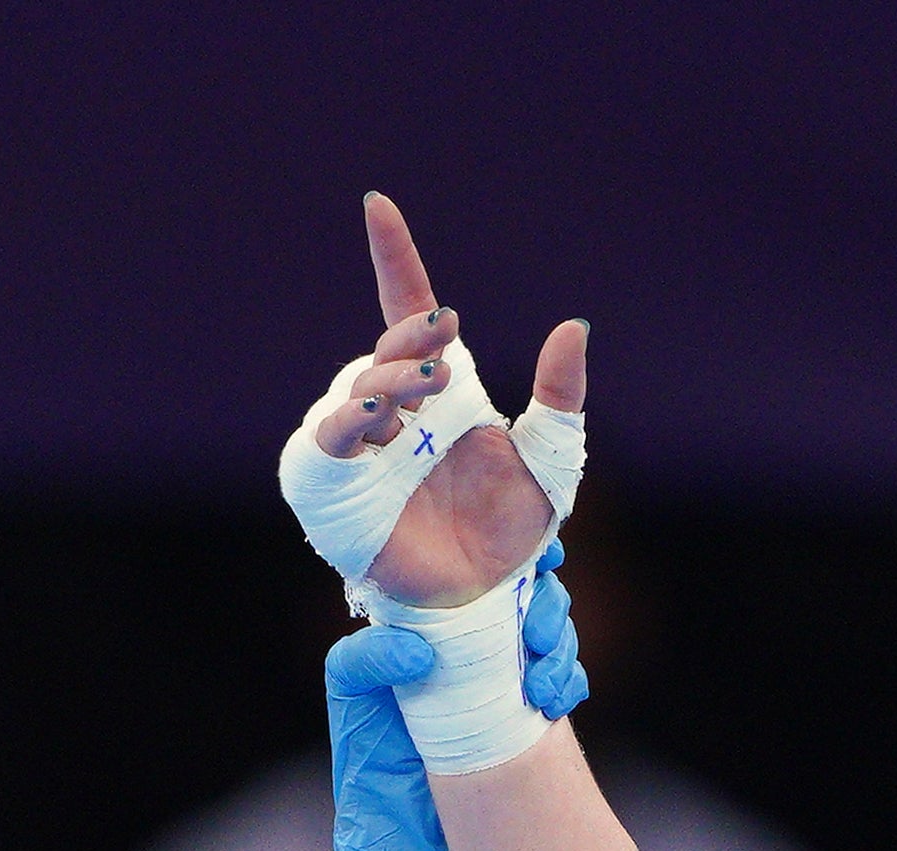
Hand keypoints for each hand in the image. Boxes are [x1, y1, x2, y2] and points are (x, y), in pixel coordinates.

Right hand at [306, 193, 587, 613]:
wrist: (483, 601)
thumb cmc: (508, 534)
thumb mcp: (551, 462)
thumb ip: (559, 398)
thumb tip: (574, 328)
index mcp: (443, 393)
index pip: (409, 310)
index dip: (394, 256)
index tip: (378, 204)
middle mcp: (398, 413)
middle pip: (383, 349)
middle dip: (408, 339)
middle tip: (444, 342)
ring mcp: (364, 450)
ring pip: (353, 389)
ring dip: (386, 381)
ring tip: (423, 397)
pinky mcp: (337, 491)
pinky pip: (321, 444)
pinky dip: (341, 424)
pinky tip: (372, 420)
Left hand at [320, 563, 593, 850]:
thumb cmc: (371, 768)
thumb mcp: (351, 699)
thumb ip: (365, 659)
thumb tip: (420, 650)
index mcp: (428, 623)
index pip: (475, 570)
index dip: (511, 552)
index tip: (537, 557)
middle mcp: (469, 644)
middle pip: (525, 594)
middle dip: (545, 606)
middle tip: (538, 639)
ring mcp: (503, 679)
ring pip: (551, 635)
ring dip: (559, 648)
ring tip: (543, 686)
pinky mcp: (529, 716)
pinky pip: (564, 680)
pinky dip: (569, 682)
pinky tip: (555, 704)